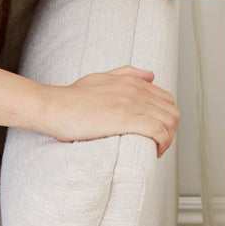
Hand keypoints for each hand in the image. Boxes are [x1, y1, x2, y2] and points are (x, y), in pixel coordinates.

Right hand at [43, 66, 179, 156]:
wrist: (52, 106)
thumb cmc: (72, 97)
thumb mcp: (101, 77)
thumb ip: (127, 73)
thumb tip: (152, 75)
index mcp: (132, 81)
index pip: (167, 100)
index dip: (167, 119)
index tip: (157, 132)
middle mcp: (135, 90)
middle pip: (172, 113)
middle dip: (170, 131)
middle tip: (158, 144)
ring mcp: (131, 104)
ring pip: (169, 122)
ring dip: (168, 139)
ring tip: (156, 149)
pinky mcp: (124, 119)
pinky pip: (158, 131)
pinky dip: (162, 143)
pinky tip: (154, 151)